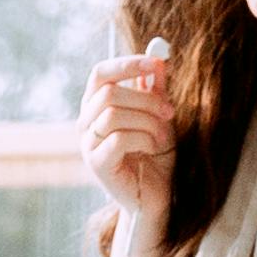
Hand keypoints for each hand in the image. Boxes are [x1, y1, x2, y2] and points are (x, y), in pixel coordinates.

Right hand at [77, 46, 173, 232]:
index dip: (127, 64)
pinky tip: (153, 147)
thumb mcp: (159, 116)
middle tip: (170, 112)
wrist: (155, 196)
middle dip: (146, 99)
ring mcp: (88, 145)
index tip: (156, 64)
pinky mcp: (97, 164)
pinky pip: (119, 138)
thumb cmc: (155, 156)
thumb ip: (155, 90)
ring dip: (147, 121)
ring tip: (163, 135)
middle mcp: (86, 124)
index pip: (100, 74)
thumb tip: (158, 60)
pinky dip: (143, 138)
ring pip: (114, 114)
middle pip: (108, 93)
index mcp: (97, 107)